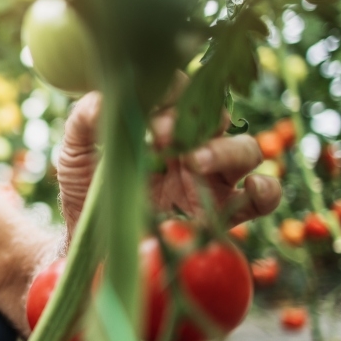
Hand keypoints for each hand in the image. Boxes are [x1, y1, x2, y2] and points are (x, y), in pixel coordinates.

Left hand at [56, 81, 281, 232]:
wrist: (91, 247)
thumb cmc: (86, 195)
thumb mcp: (74, 156)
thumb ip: (84, 122)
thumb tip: (103, 99)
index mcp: (162, 126)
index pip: (183, 93)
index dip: (172, 93)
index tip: (146, 108)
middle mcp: (192, 148)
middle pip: (218, 117)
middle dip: (193, 122)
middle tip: (159, 136)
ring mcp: (211, 180)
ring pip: (246, 149)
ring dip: (226, 150)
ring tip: (193, 162)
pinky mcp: (223, 215)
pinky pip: (262, 199)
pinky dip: (265, 190)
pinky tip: (248, 188)